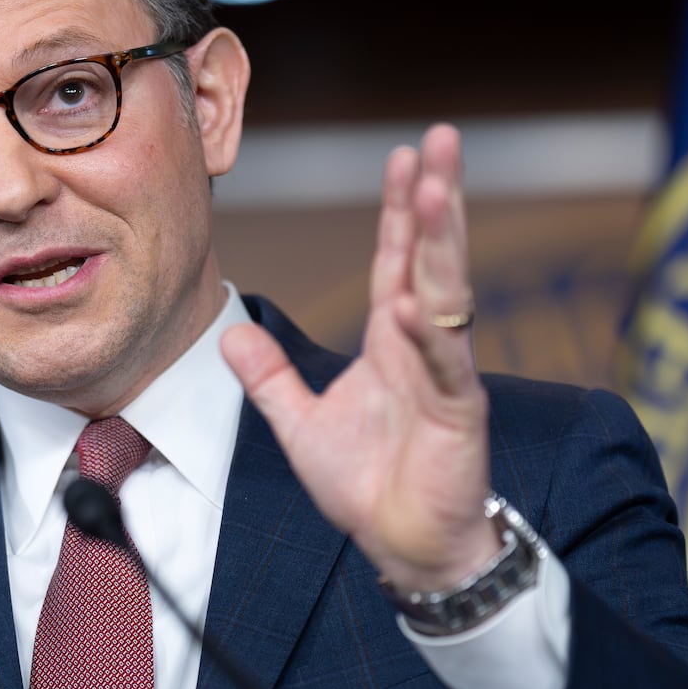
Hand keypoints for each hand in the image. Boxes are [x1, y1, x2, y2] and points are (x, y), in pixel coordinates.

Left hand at [219, 123, 498, 590]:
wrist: (406, 547)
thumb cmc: (368, 485)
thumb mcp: (300, 424)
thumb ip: (270, 378)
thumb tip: (229, 336)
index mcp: (392, 341)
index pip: (395, 259)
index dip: (398, 210)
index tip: (402, 154)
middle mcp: (422, 346)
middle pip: (431, 258)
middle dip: (436, 199)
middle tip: (441, 140)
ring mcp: (445, 377)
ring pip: (446, 298)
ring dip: (442, 245)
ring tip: (436, 191)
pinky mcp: (458, 416)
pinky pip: (442, 368)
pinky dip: (427, 336)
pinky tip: (413, 304)